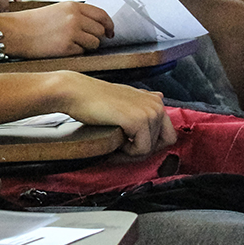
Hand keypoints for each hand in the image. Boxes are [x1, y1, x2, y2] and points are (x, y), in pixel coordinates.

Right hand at [0, 2, 113, 56]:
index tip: (110, 31)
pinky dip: (75, 52)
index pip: (101, 15)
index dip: (109, 25)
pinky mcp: (66, 48)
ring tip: (70, 44)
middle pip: (100, 30)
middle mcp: (74, 18)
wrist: (15, 32)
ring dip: (86, 46)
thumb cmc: (32, 22)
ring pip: (94, 43)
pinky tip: (62, 48)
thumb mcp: (56, 10)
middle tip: (86, 40)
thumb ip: (76, 14)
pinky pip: (82, 53)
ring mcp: (71, 33)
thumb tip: (96, 24)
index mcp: (72, 6)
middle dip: (96, 37)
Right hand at [49, 72, 175, 156]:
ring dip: (131, 152)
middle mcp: (157, 105)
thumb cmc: (95, 98)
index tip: (130, 145)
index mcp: (155, 100)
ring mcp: (149, 112)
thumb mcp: (125, 96)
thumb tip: (160, 95)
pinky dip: (126, 152)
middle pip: (163, 144)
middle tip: (121, 148)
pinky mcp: (138, 121)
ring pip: (150, 149)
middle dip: (142, 150)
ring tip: (114, 142)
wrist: (76, 93)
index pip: (167, 134)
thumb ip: (143, 99)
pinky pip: (141, 150)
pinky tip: (114, 140)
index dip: (149, 144)